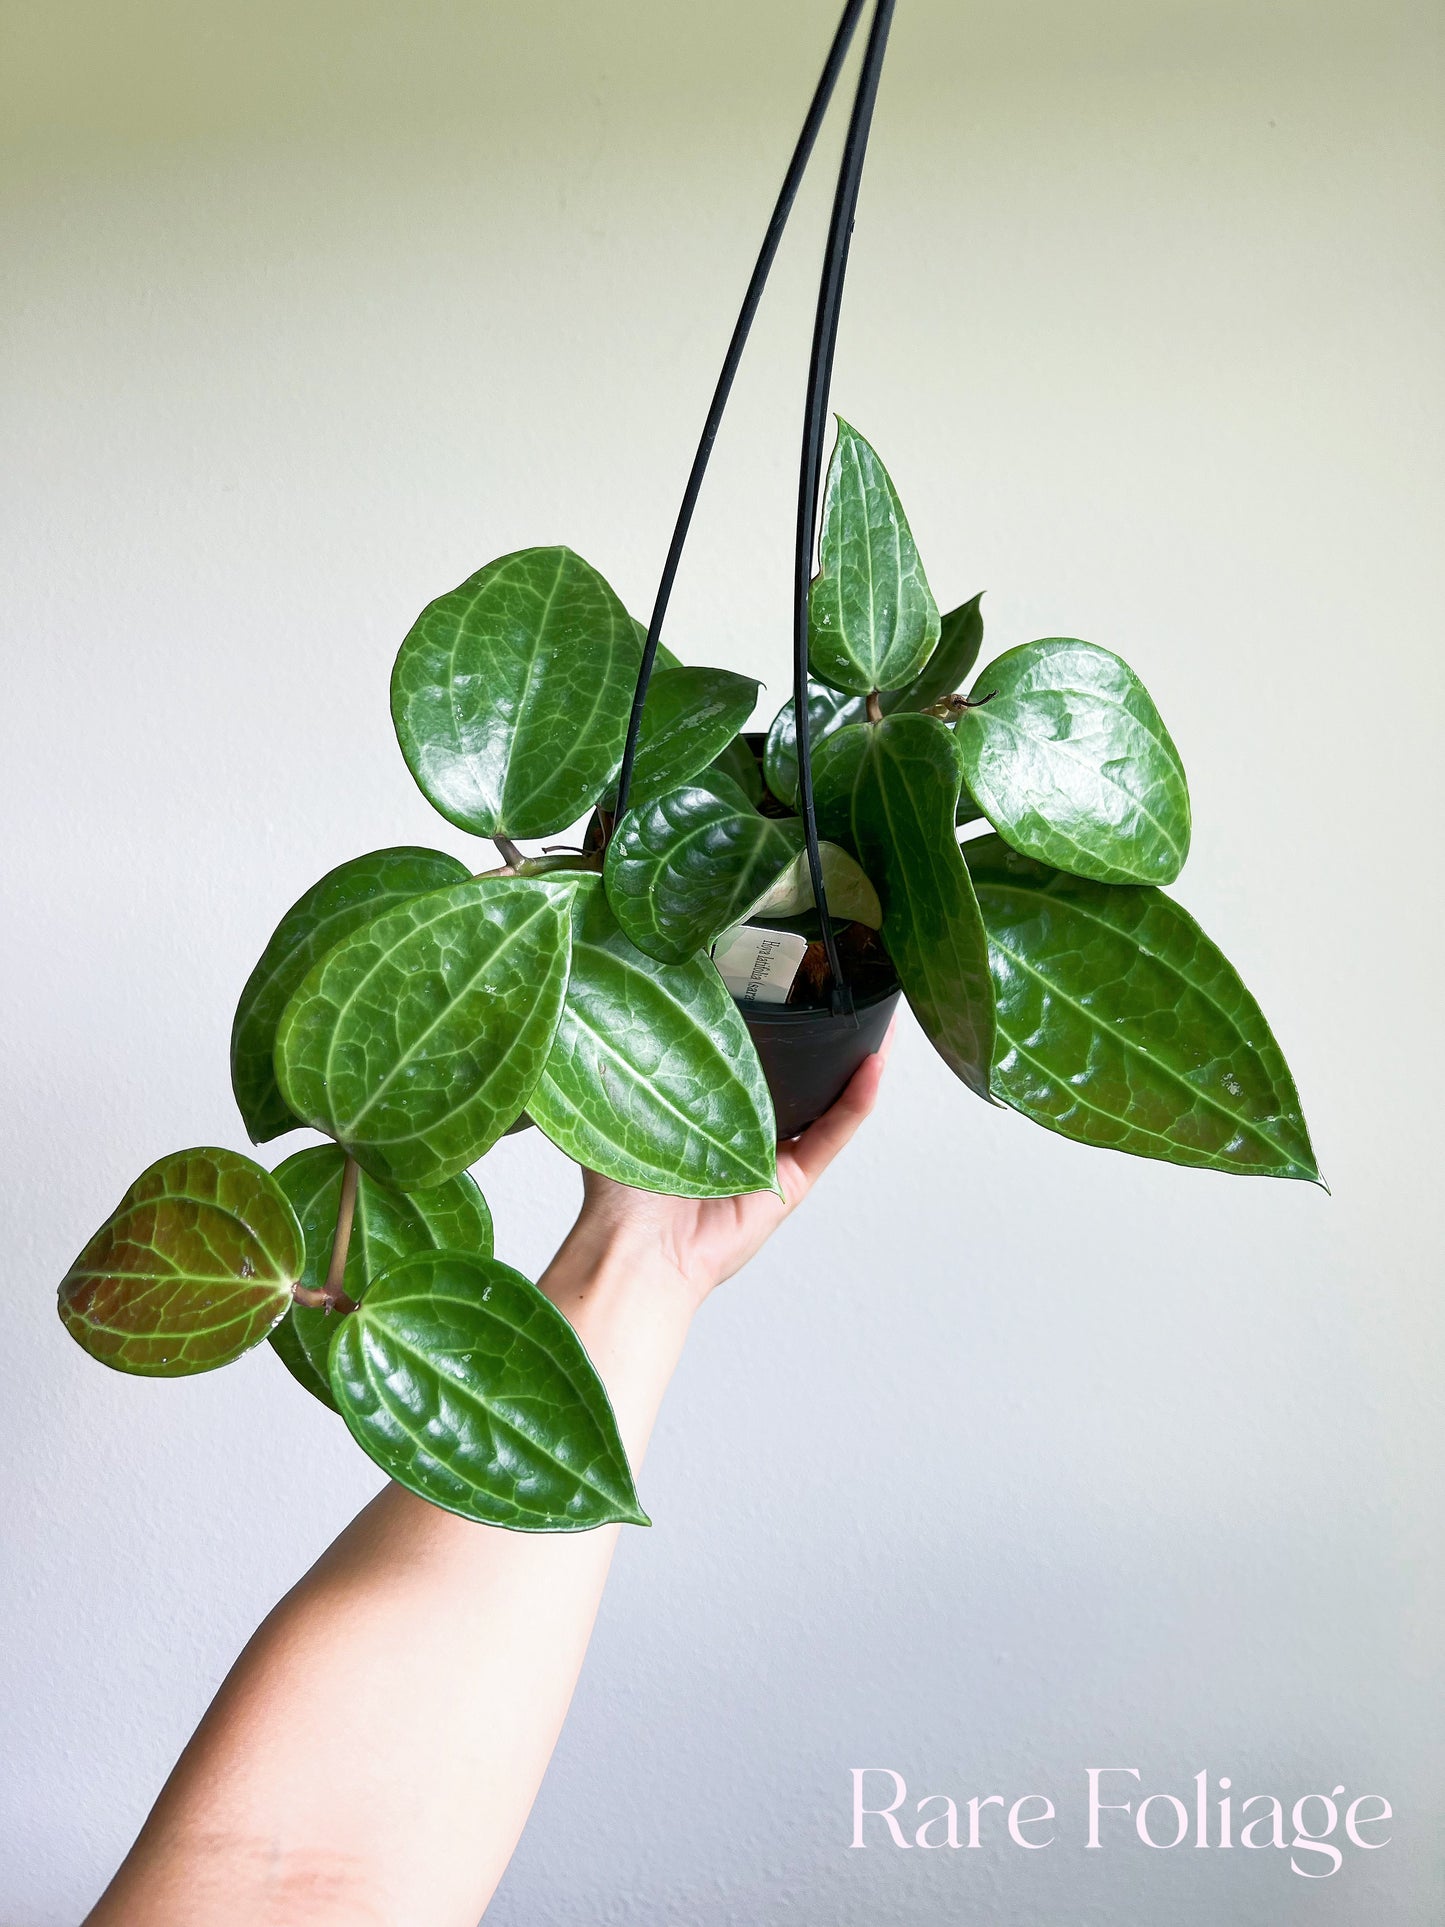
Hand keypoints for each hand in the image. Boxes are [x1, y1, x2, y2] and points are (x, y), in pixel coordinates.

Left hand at [566, 1013, 896, 1310]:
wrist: (636, 1249)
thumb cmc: (619, 1187)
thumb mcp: (620, 1102)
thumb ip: (621, 1062)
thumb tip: (595, 1005)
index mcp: (706, 1112)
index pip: (745, 1059)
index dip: (771, 1021)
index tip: (786, 976)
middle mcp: (743, 1133)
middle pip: (796, 1075)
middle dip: (822, 1035)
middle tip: (842, 987)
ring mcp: (773, 1158)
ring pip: (827, 1099)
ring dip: (856, 1059)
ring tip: (879, 1015)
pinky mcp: (792, 1182)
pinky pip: (834, 1133)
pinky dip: (858, 1099)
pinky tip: (877, 1061)